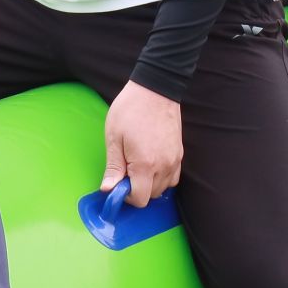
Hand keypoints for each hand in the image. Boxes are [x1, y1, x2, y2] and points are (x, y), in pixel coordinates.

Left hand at [101, 80, 183, 206]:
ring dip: (149, 184)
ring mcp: (175, 159)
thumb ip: (113, 167)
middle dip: (137, 189)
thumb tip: (108, 189)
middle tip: (125, 169)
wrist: (155, 88)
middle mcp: (164, 166)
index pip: (140, 199)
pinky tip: (151, 163)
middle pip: (151, 196)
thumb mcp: (114, 137)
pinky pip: (173, 176)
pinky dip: (162, 177)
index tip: (118, 182)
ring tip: (137, 164)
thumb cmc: (130, 109)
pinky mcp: (179, 152)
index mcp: (146, 164)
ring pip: (163, 188)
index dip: (125, 196)